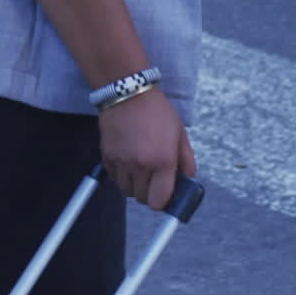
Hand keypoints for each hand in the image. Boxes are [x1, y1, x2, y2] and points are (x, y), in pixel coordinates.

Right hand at [97, 85, 196, 209]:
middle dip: (149, 192)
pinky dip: (120, 175)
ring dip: (134, 185)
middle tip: (153, 178)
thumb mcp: (180, 132)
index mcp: (163, 161)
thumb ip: (186, 160)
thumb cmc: (156, 111)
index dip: (163, 201)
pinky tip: (127, 161)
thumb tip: (188, 179)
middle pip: (142, 198)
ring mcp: (122, 162)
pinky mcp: (107, 156)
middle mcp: (141, 165)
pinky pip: (113, 177)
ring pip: (126, 190)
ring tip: (140, 169)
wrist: (128, 93)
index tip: (164, 194)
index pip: (159, 201)